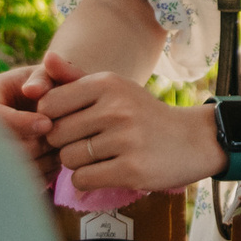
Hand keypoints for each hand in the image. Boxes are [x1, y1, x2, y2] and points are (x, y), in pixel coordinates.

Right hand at [0, 55, 86, 180]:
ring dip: (38, 161)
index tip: (48, 124)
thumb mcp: (52, 73)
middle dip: (31, 145)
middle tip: (57, 140)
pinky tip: (55, 161)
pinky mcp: (4, 166)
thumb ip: (44, 76)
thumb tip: (31, 90)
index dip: (19, 123)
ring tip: (60, 149)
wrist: (58, 102)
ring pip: (7, 167)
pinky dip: (41, 174)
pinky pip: (18, 180)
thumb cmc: (56, 83)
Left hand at [38, 69, 226, 192]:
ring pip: (68, 159)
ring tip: (101, 157)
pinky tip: (106, 171)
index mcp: (108, 83)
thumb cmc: (144, 114)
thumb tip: (47, 59)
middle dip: (65, 143)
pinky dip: (87, 181)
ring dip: (78, 164)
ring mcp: (125, 139)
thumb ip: (75, 77)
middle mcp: (116, 108)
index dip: (52, 119)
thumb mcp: (114, 88)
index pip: (49, 104)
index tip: (69, 124)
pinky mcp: (131, 169)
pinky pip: (82, 180)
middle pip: (56, 134)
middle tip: (87, 143)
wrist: (193, 140)